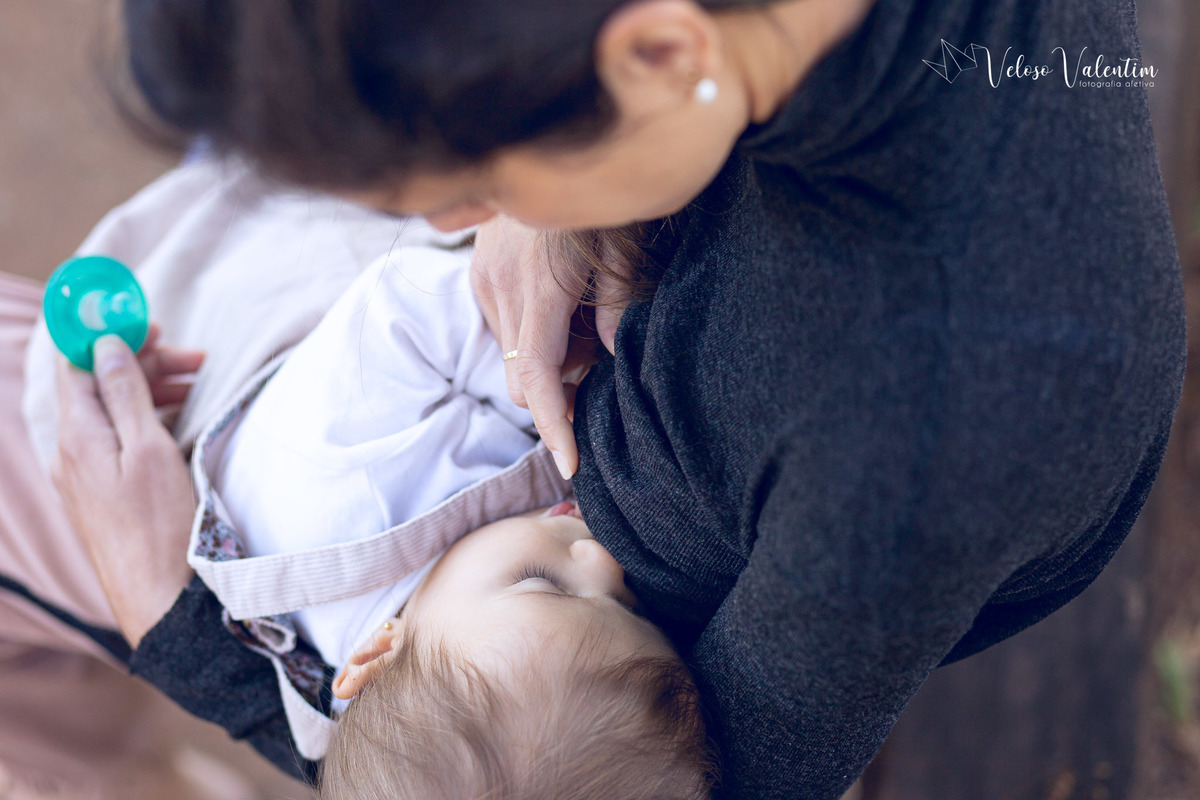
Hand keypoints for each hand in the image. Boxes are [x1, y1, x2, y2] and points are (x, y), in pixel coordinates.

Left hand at [51, 333, 204, 646]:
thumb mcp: (148, 450)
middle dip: (145, 363)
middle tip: (197, 358)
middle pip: (100, 386)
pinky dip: (149, 419)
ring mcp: (87, 475)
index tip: (153, 325)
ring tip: (199, 385)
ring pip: (114, 413)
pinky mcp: (105, 493)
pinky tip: (180, 420)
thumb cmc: (159, 526)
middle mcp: (72, 453)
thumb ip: (125, 395)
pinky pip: (120, 440)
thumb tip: (107, 346)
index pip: (79, 364)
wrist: (160, 599)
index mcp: (77, 436)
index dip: (112, 336)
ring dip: (153, 390)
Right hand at [471, 216, 632, 478]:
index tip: (569, 464)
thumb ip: (619, 307)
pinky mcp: (480, 271)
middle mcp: (499, 286)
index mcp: (538, 287)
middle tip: (600, 354)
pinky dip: (534, 333)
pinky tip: (561, 303)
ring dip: (548, 358)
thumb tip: (614, 360)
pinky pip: (504, 326)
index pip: (536, 378)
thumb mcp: (625, 248)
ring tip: (585, 318)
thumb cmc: (600, 194)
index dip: (553, 426)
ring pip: (512, 354)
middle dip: (559, 387)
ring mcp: (483, 278)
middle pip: (521, 377)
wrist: (550, 144)